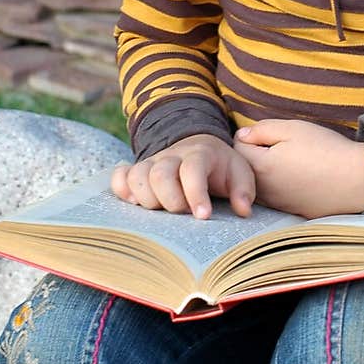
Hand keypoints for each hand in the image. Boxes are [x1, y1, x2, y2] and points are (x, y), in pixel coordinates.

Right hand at [111, 134, 255, 220]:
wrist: (200, 147)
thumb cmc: (221, 167)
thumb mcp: (240, 173)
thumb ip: (243, 190)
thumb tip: (242, 210)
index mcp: (199, 154)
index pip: (192, 170)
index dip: (195, 194)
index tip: (204, 216)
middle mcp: (171, 156)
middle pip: (159, 174)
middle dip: (171, 200)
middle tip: (183, 213)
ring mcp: (152, 163)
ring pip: (137, 176)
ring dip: (147, 199)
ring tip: (162, 211)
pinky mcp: (137, 171)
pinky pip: (120, 177)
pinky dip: (122, 190)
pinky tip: (135, 204)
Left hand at [233, 119, 363, 218]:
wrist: (358, 181)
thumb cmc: (326, 150)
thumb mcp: (292, 128)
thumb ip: (261, 129)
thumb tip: (242, 135)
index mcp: (260, 167)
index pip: (237, 147)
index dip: (251, 135)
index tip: (270, 134)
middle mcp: (264, 191)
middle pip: (245, 169)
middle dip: (255, 155)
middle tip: (280, 146)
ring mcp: (277, 205)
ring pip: (258, 185)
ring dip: (266, 172)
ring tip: (290, 161)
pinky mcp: (291, 212)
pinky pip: (275, 197)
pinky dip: (280, 186)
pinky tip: (299, 177)